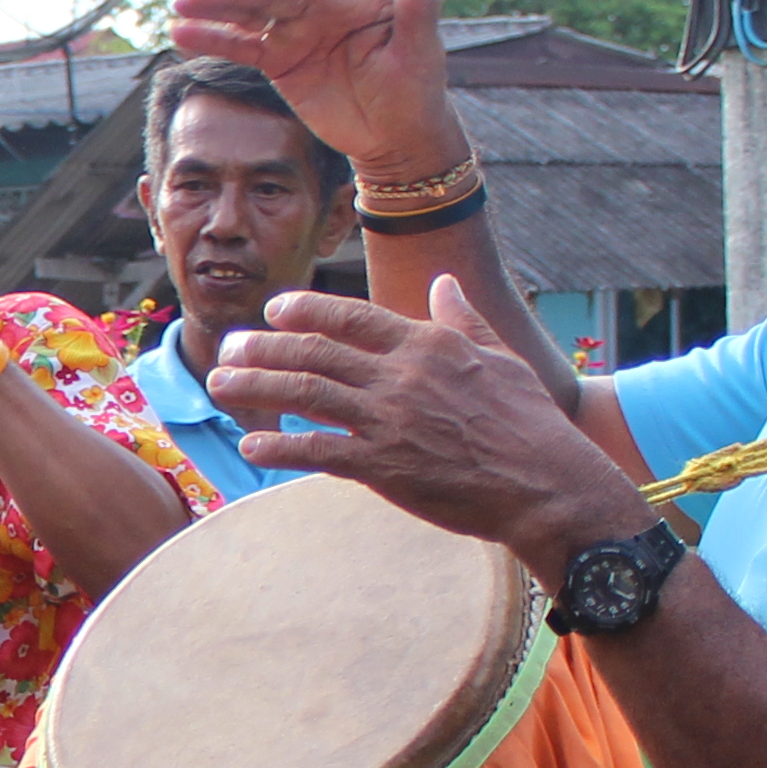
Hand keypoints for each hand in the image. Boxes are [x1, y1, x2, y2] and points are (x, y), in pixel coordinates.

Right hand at [164, 0, 473, 185]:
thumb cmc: (416, 95)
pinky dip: (213, 39)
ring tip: (179, 7)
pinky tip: (180, 33)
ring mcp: (298, 31)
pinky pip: (242, 45)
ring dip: (214, 9)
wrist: (397, 140)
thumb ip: (419, 5)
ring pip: (250, 14)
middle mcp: (323, 7)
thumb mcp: (421, 52)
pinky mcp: (281, 58)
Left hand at [209, 279, 651, 574]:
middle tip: (228, 348)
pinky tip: (251, 444)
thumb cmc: (530, 424)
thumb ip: (464, 321)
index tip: (274, 309)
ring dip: (256, 386)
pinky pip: (318, 450)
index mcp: (428, 345)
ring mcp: (389, 420)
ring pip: (306, 393)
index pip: (352, 317)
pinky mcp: (384, 465)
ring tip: (220, 384)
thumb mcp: (502, 359)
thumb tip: (446, 283)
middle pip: (315, 352)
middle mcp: (401, 376)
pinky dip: (280, 445)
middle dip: (264, 347)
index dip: (306, 311)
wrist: (546, 484)